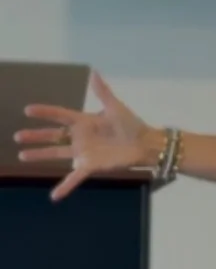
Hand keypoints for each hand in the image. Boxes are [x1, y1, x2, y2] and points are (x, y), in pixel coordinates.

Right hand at [14, 71, 157, 200]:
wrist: (145, 144)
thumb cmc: (131, 124)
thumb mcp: (115, 107)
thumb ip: (103, 91)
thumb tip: (94, 72)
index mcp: (84, 121)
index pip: (60, 115)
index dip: (45, 112)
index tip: (28, 110)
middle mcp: (80, 137)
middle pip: (53, 136)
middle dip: (35, 136)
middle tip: (17, 136)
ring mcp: (83, 152)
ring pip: (56, 154)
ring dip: (40, 155)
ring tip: (22, 156)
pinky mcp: (90, 166)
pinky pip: (74, 177)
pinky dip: (65, 187)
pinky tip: (54, 196)